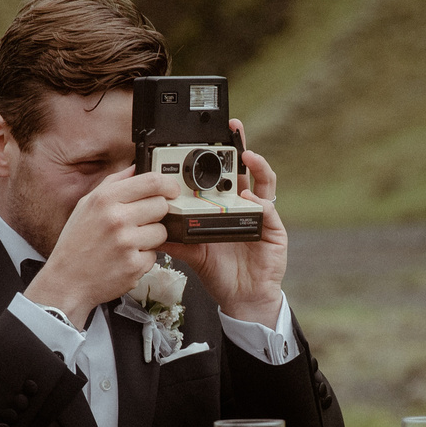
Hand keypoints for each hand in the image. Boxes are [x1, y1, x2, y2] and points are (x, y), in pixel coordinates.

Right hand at [28, 170, 172, 325]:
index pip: (152, 181)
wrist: (66, 281)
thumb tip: (136, 168)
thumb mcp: (86, 205)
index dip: (168, 184)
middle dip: (157, 213)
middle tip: (142, 221)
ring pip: (162, 232)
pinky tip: (125, 258)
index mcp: (105, 199)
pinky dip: (144, 258)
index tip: (172, 189)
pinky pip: (155, 255)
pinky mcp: (134, 265)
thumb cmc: (76, 243)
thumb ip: (113, 183)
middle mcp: (117, 219)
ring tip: (130, 243)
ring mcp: (127, 243)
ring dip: (152, 237)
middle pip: (162, 205)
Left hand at [165, 119, 287, 325]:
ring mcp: (261, 216)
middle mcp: (245, 205)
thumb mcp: (192, 250)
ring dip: (258, 166)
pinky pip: (269, 212)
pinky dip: (260, 203)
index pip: (222, 174)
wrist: (240, 298)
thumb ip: (176, 236)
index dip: (218, 154)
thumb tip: (151, 225)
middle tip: (233, 128)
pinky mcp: (274, 231)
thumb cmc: (219, 271)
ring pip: (265, 183)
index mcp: (225, 206)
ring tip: (248, 155)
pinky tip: (250, 199)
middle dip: (241, 146)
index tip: (206, 136)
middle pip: (245, 170)